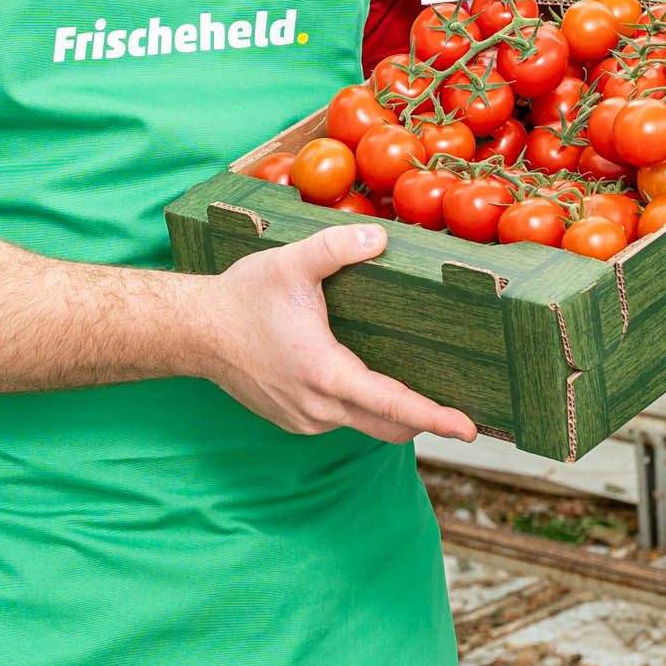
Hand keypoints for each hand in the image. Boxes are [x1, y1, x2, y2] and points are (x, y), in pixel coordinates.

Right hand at [193, 223, 478, 443]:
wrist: (196, 331)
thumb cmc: (243, 297)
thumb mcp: (291, 262)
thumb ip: (337, 247)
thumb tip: (381, 237)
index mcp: (325, 373)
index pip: (392, 405)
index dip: (434, 417)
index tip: (469, 428)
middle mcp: (318, 407)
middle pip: (389, 427)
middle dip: (426, 420)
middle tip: (461, 408)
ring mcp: (306, 419)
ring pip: (366, 425)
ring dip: (393, 412)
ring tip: (421, 389)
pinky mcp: (296, 420)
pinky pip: (343, 420)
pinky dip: (364, 408)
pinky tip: (371, 380)